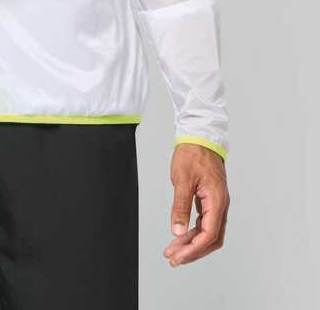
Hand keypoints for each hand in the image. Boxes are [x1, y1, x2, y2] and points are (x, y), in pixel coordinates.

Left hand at [163, 143, 229, 266]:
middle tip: (174, 259)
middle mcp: (220, 204)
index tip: (179, 256)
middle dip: (193, 251)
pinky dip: (193, 232)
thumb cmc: (192, 153)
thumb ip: (180, 206)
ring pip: (208, 231)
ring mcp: (216, 202)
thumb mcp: (182, 179)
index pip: (209, 234)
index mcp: (217, 199)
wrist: (199, 135)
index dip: (194, 249)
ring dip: (192, 243)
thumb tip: (178, 231)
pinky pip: (205, 222)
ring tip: (174, 250)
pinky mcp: (210, 199)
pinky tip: (181, 236)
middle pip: (211, 238)